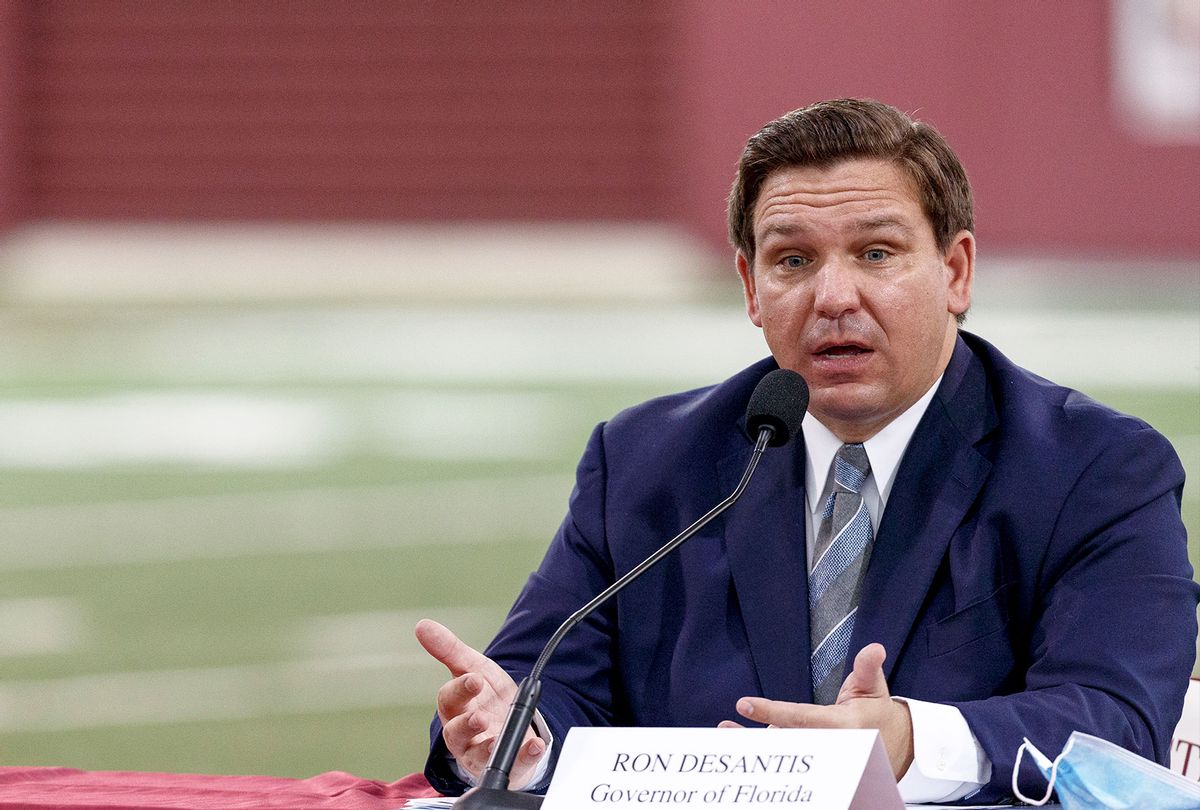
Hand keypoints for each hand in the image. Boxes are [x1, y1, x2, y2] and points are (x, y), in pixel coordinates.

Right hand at [415, 619, 546, 788]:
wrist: (510, 719)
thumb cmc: (484, 695)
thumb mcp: (471, 667)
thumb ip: (449, 649)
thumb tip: (423, 625)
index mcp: (455, 707)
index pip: (449, 699)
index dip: (460, 690)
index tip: (475, 679)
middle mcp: (464, 733)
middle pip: (456, 732)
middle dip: (466, 725)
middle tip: (479, 717)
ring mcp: (482, 752)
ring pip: (478, 756)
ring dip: (487, 748)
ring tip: (496, 740)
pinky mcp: (506, 763)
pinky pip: (514, 765)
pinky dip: (524, 756)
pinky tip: (535, 746)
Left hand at [718, 643, 913, 777]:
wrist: (891, 746)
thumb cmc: (876, 711)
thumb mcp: (873, 687)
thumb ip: (868, 668)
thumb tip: (874, 649)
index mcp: (841, 726)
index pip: (801, 719)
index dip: (773, 713)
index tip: (746, 705)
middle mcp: (826, 745)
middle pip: (785, 742)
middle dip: (755, 737)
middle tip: (726, 726)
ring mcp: (817, 756)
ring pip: (781, 752)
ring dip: (750, 745)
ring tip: (724, 731)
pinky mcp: (811, 760)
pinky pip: (783, 756)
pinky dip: (759, 751)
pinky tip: (734, 738)